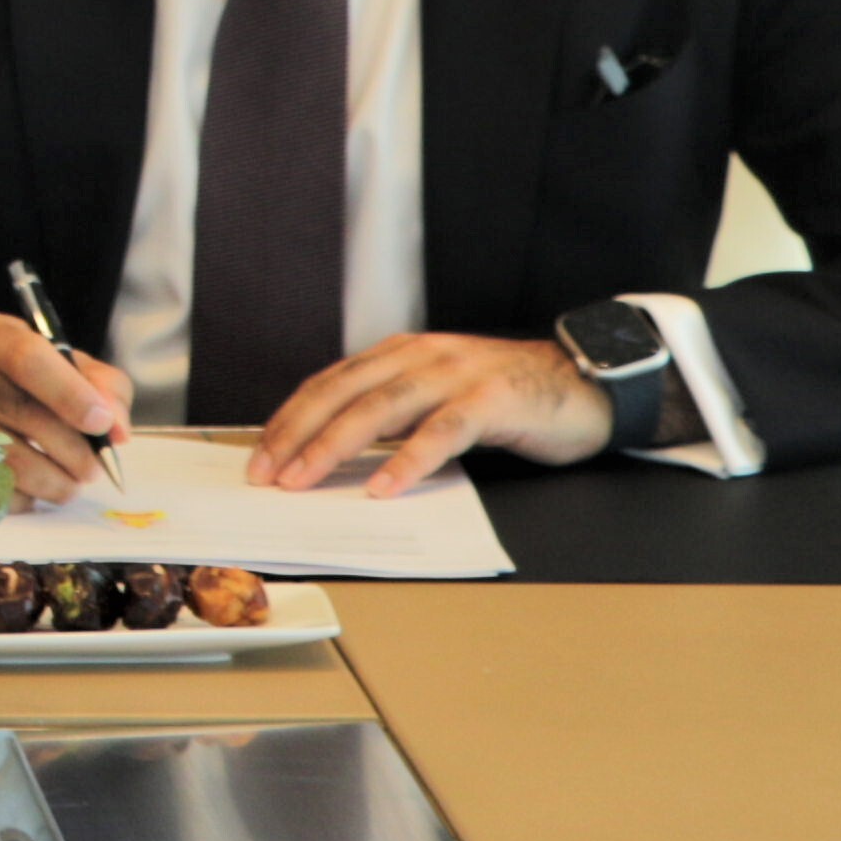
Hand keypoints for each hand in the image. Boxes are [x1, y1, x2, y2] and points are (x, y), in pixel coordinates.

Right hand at [0, 313, 135, 504]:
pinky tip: (32, 487)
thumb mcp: (57, 360)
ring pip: (9, 462)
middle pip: (24, 416)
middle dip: (74, 451)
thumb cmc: (12, 375)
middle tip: (94, 468)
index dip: (69, 393)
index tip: (102, 424)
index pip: (27, 359)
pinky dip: (24, 497)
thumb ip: (100, 386)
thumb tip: (118, 432)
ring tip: (70, 482)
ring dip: (55, 482)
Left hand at [249, 334, 611, 497]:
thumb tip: (335, 453)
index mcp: (399, 354)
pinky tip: (384, 486)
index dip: (290, 418)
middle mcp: (418, 356)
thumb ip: (394, 414)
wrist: (581, 384)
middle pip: (343, 393)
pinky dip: (409, 460)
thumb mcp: (437, 396)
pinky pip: (441, 431)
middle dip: (298, 433)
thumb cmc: (503, 399)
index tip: (260, 456)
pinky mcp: (491, 401)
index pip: (329, 384)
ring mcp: (454, 375)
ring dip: (336, 446)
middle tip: (268, 474)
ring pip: (381, 408)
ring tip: (306, 479)